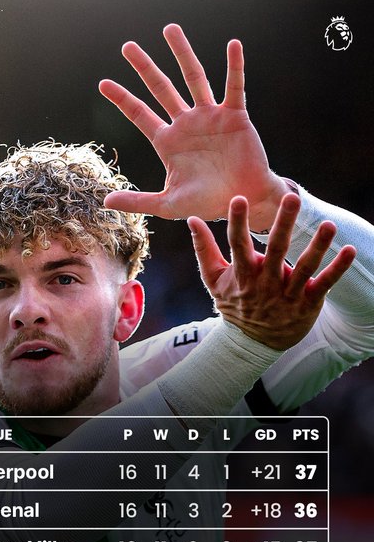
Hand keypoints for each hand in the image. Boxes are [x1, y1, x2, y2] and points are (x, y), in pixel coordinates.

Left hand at [99, 23, 287, 228]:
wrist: (242, 202)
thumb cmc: (206, 204)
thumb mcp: (167, 204)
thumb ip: (138, 201)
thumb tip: (105, 201)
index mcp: (168, 142)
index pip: (140, 115)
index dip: (122, 99)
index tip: (103, 84)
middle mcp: (186, 124)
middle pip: (161, 88)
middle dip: (144, 68)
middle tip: (127, 46)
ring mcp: (210, 117)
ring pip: (194, 78)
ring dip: (182, 53)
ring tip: (169, 29)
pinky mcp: (235, 116)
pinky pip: (234, 86)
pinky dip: (234, 66)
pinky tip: (232, 45)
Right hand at [188, 193, 355, 349]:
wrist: (252, 342)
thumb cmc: (233, 303)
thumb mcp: (214, 279)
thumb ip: (204, 248)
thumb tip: (192, 219)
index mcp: (243, 274)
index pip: (237, 245)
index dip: (238, 222)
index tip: (239, 200)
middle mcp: (265, 283)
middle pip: (276, 250)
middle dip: (284, 224)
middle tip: (292, 198)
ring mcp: (287, 294)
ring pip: (304, 268)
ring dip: (317, 246)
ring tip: (329, 225)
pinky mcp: (307, 304)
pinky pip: (324, 285)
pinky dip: (337, 269)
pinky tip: (348, 251)